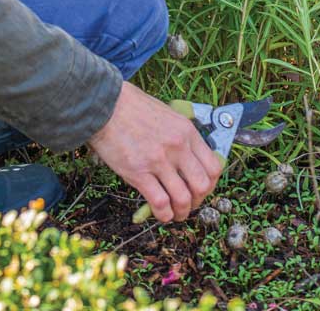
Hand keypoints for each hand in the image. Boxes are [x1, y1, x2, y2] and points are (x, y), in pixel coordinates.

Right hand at [87, 82, 222, 221]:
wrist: (106, 105)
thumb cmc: (133, 108)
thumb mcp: (168, 115)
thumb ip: (180, 136)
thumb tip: (188, 160)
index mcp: (187, 131)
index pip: (214, 166)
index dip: (210, 184)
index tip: (202, 189)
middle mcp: (177, 146)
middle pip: (202, 186)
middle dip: (198, 201)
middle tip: (189, 204)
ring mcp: (159, 160)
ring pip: (183, 199)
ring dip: (182, 212)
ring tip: (176, 214)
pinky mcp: (139, 173)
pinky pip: (160, 203)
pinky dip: (164, 215)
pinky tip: (161, 214)